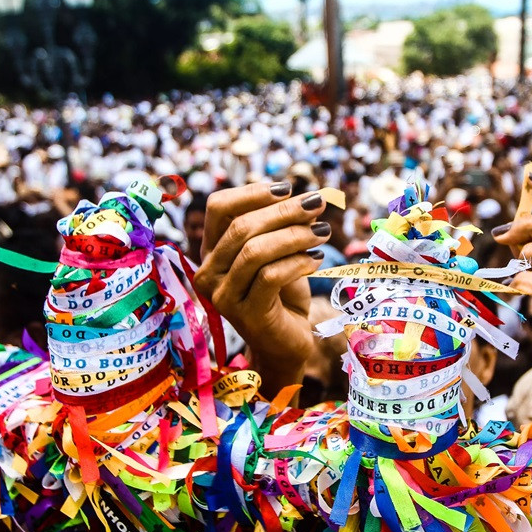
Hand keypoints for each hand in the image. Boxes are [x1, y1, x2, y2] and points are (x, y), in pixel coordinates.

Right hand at [193, 182, 329, 399]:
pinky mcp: (245, 315)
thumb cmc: (282, 295)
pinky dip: (298, 262)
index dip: (253, 192)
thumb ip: (283, 227)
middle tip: (317, 204)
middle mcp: (208, 272)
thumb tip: (308, 198)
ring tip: (322, 232)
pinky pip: (270, 277)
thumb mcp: (280, 254)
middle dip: (284, 211)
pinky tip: (317, 260)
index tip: (289, 188)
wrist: (285, 343)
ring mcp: (223, 296)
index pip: (219, 208)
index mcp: (211, 250)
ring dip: (294, 235)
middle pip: (241, 227)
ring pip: (255, 251)